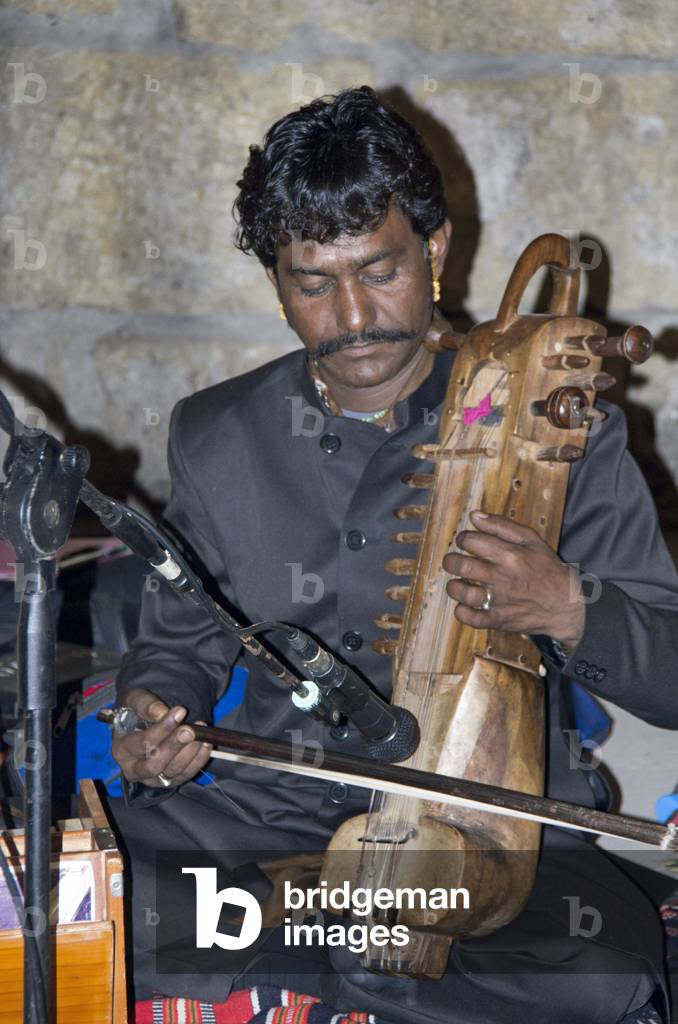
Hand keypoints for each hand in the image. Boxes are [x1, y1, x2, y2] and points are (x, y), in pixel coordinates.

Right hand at [111, 687, 212, 788]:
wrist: (143, 724)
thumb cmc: (137, 711)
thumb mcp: (136, 700)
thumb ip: (145, 704)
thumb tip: (160, 712)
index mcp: (121, 749)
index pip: (142, 743)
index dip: (162, 728)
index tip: (180, 711)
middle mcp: (134, 769)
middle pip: (155, 765)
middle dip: (174, 746)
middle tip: (190, 730)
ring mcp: (152, 779)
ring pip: (173, 771)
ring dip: (190, 751)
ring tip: (201, 732)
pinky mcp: (169, 782)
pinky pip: (187, 774)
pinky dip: (199, 759)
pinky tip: (206, 743)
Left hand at [442, 511, 584, 647]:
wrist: (567, 606)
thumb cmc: (548, 570)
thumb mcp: (532, 541)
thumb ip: (502, 526)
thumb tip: (474, 515)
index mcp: (510, 555)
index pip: (471, 541)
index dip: (463, 539)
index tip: (465, 543)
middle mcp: (502, 577)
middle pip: (461, 566)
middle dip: (451, 561)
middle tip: (454, 562)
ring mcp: (499, 601)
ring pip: (461, 593)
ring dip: (454, 587)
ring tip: (459, 583)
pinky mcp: (498, 620)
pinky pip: (469, 618)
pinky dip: (461, 612)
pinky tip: (466, 605)